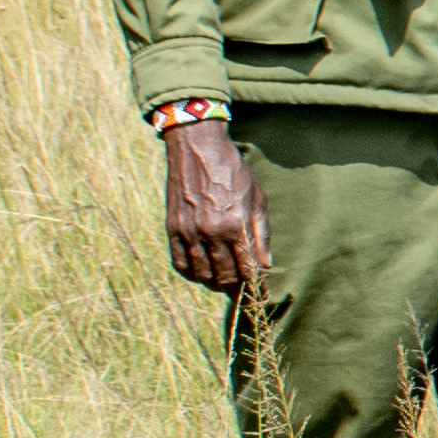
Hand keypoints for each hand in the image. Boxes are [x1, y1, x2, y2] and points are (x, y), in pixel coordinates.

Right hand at [160, 118, 270, 294]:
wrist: (198, 149)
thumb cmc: (233, 172)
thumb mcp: (257, 199)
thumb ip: (262, 234)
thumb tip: (266, 265)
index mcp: (235, 224)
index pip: (246, 268)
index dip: (254, 282)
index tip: (258, 287)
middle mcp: (210, 231)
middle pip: (223, 276)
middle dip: (235, 286)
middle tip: (240, 288)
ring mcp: (189, 231)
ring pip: (201, 274)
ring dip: (213, 282)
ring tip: (222, 280)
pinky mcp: (172, 228)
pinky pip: (179, 263)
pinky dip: (191, 273)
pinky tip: (201, 272)